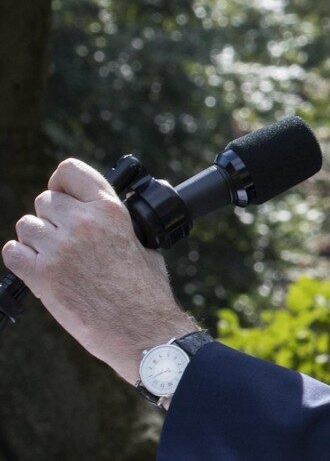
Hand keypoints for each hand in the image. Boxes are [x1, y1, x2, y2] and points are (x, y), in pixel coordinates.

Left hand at [2, 159, 198, 383]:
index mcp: (111, 209)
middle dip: (52, 217)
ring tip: (55, 258)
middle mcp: (82, 223)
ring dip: (36, 240)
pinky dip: (22, 259)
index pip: (69, 171)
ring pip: (26, 226)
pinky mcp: (41, 275)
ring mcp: (59, 248)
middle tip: (64, 238)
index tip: (64, 195)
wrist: (140, 328)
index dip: (62, 183)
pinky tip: (38, 270)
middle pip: (44, 200)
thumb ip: (117, 224)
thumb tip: (102, 218)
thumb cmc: (146, 291)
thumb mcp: (142, 243)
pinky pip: (13, 252)